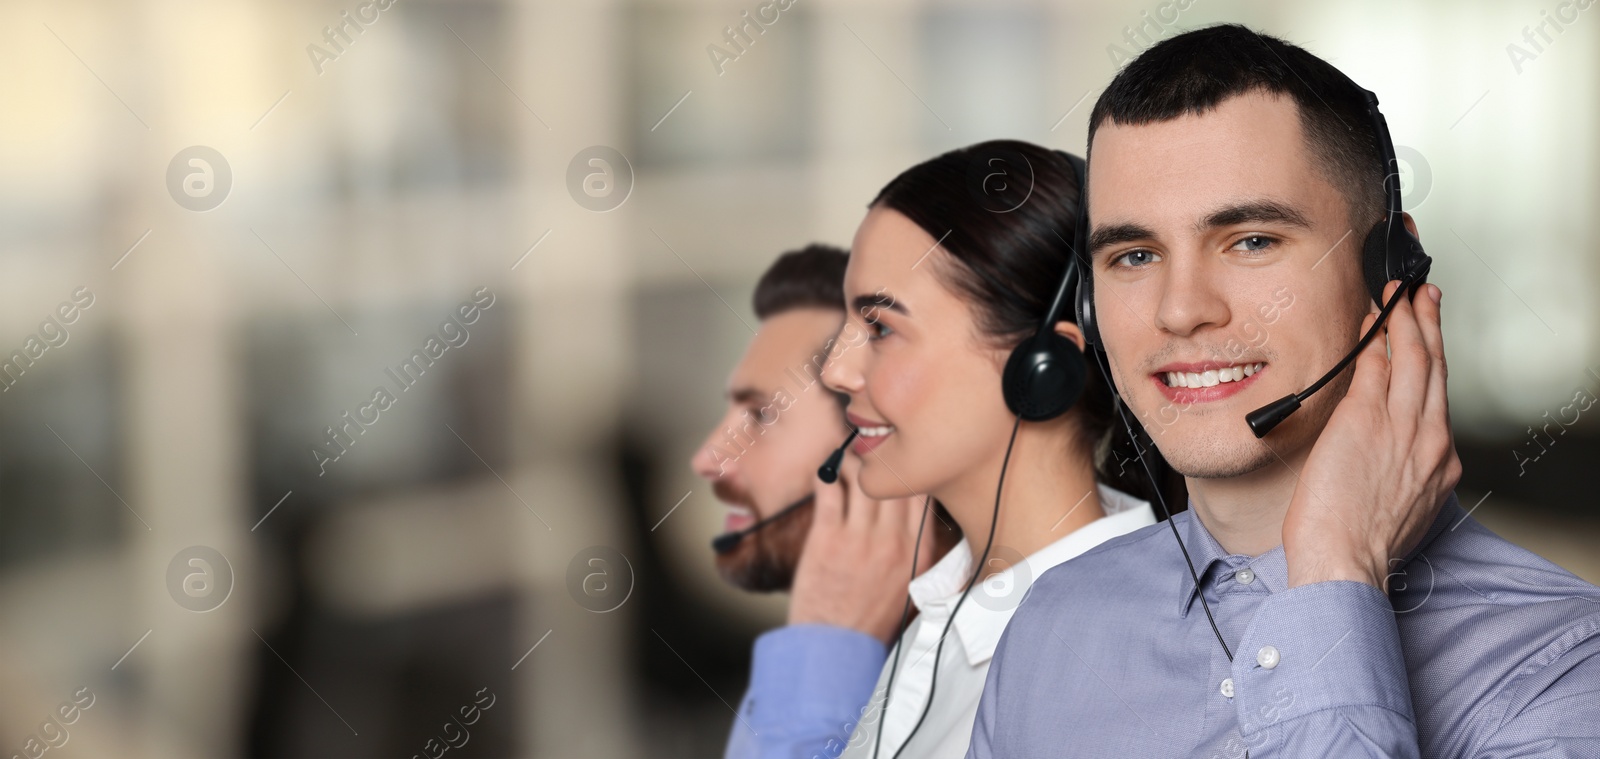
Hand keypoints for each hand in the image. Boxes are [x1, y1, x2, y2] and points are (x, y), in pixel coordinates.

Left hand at [787, 453, 939, 643]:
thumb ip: (922, 554)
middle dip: (884, 456)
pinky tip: (823, 470)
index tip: (906, 455)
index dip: (915, 469)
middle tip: (874, 442)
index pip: (924, 496)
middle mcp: (893, 541)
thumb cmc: (872, 620)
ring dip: (852, 459)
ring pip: (861, 477)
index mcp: (918, 552)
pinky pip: (828, 491)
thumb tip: (927, 523)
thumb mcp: (913, 589)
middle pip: (894, 480)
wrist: (836, 647)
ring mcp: (859, 538)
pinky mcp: (827, 538)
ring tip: (847, 453)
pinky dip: (825, 474)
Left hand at [1283, 281, 1461, 590]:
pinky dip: (1375, 339)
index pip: (1439, 399)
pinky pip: (1375, 367)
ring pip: (1412, 359)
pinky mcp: (1365, 419)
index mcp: (1439, 462)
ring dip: (1405, 320)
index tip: (1429, 339)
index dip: (1434, 362)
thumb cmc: (1359, 544)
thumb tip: (1384, 450)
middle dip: (1429, 326)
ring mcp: (1400, 426)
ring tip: (1399, 296)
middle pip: (1435, 368)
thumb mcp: (1400, 505)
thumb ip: (1402, 471)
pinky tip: (1371, 321)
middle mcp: (1429, 439)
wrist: (1344, 560)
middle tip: (1422, 298)